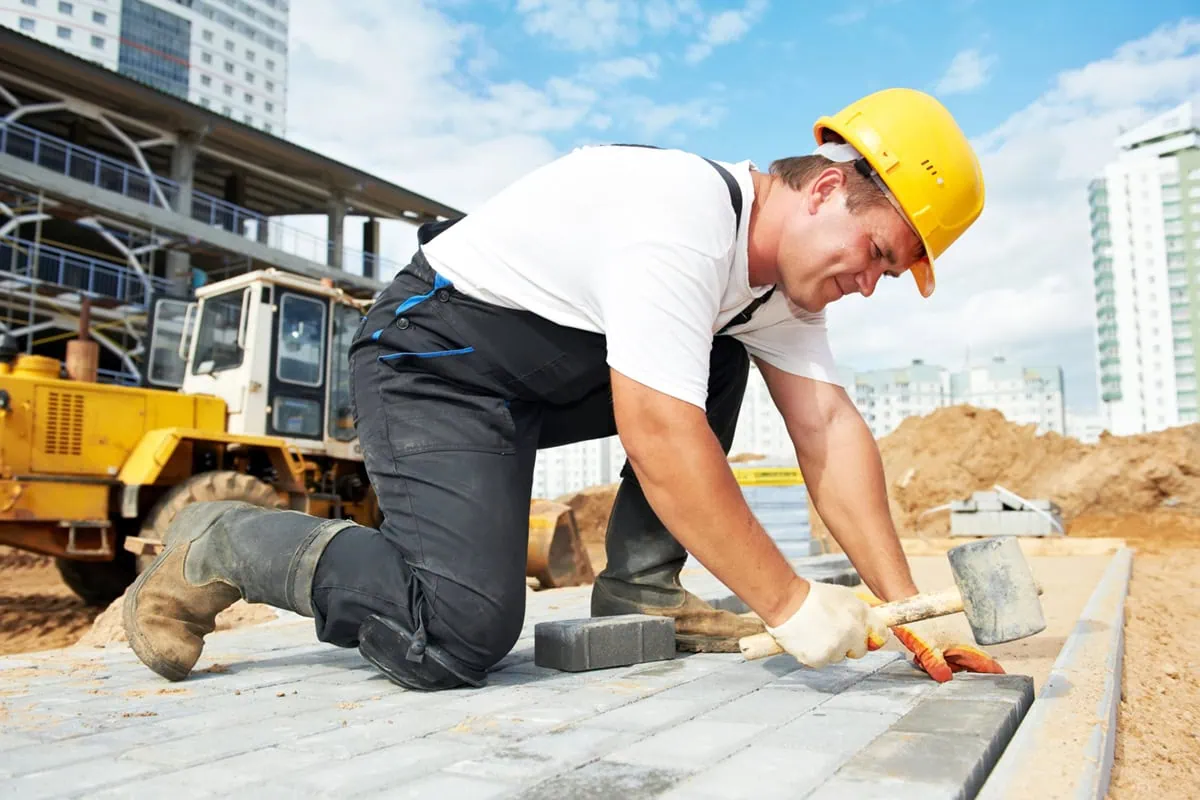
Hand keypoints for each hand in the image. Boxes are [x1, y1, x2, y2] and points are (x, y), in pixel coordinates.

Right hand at [765, 581, 890, 668]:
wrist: (787, 602)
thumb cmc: (812, 596)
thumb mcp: (843, 596)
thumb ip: (860, 612)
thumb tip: (869, 627)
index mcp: (860, 616)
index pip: (881, 635)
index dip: (871, 636)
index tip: (864, 636)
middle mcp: (852, 634)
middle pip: (859, 650)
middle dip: (849, 645)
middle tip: (832, 632)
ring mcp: (836, 648)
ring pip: (839, 656)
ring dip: (831, 648)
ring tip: (815, 632)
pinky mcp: (820, 659)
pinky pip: (822, 661)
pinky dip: (815, 654)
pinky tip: (807, 640)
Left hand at [853, 590, 1005, 681]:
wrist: (903, 612)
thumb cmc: (917, 625)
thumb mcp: (925, 647)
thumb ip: (935, 663)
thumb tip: (946, 679)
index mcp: (965, 648)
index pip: (989, 665)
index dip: (999, 677)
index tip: (1009, 690)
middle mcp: (962, 650)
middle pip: (973, 672)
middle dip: (968, 682)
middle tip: (962, 692)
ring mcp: (951, 650)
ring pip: (956, 669)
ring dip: (946, 673)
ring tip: (929, 666)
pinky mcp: (940, 650)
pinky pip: (942, 665)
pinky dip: (934, 667)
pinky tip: (921, 662)